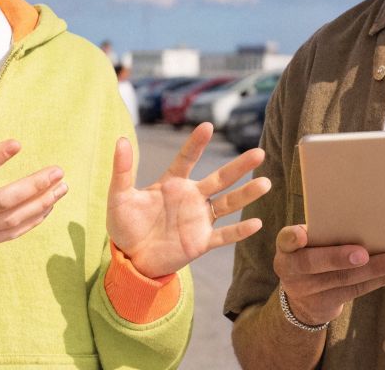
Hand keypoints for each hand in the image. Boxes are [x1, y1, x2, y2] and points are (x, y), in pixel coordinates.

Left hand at [107, 122, 270, 278]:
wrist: (130, 258)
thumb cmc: (124, 225)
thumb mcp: (119, 196)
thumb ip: (122, 170)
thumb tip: (120, 140)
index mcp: (171, 183)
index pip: (187, 159)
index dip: (196, 144)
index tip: (208, 125)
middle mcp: (190, 198)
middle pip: (219, 178)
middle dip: (238, 166)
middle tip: (258, 152)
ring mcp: (198, 219)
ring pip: (228, 204)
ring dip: (247, 194)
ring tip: (266, 182)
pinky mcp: (201, 242)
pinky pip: (224, 235)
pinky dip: (239, 230)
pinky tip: (256, 222)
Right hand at [273, 225, 384, 326]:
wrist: (304, 299)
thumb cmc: (312, 255)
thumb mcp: (308, 245)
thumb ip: (324, 234)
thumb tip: (368, 218)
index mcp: (286, 248)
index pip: (285, 240)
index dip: (292, 238)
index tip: (301, 235)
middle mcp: (291, 270)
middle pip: (313, 264)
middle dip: (338, 258)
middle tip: (363, 253)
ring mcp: (307, 291)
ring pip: (342, 280)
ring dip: (373, 269)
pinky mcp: (327, 305)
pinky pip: (356, 291)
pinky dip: (379, 279)